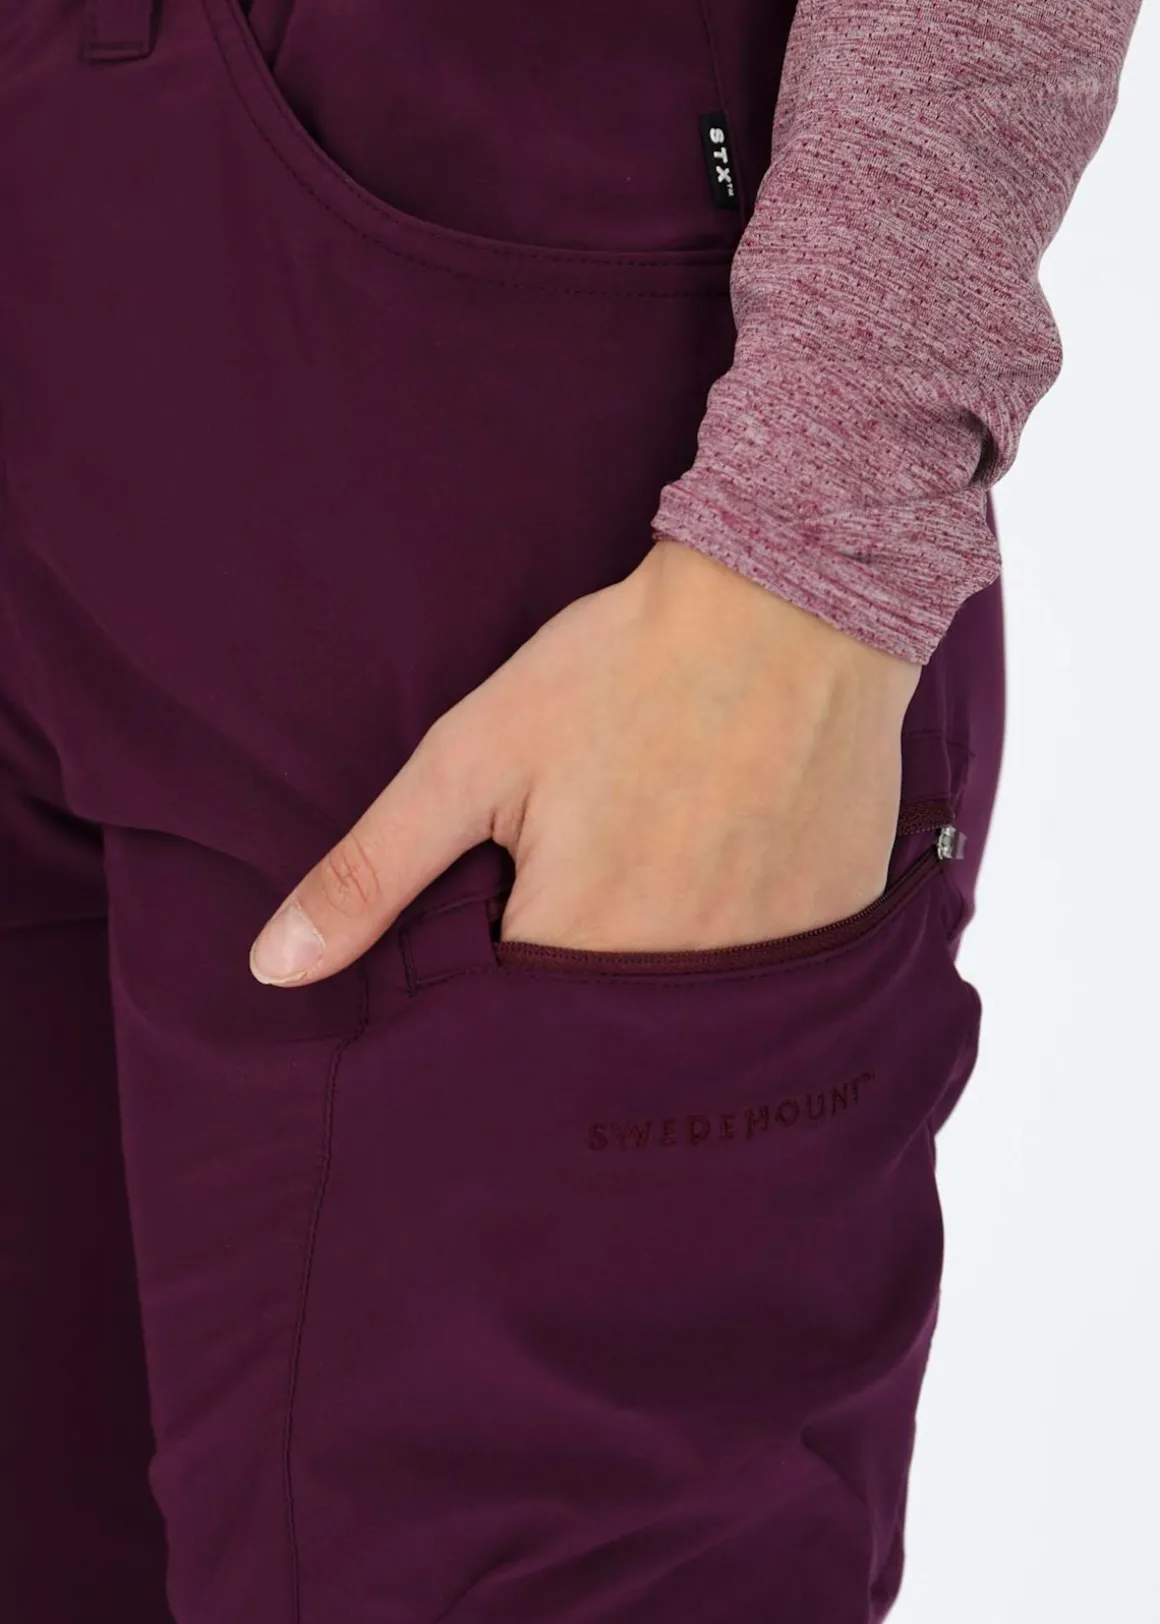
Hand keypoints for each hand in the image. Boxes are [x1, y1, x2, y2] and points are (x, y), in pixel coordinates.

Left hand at [248, 536, 922, 986]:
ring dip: (662, 966)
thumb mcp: (471, 759)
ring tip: (665, 869)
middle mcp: (678, 984)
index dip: (496, 983)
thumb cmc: (620, 673)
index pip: (509, 1036)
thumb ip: (371, 873)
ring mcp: (769, 965)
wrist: (788, 606)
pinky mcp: (833, 934)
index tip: (515, 912)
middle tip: (602, 872)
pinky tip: (733, 873)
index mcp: (576, 947)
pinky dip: (741, 951)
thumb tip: (274, 969)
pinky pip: (772, 988)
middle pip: (603, 1034)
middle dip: (582, 975)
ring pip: (688, 1021)